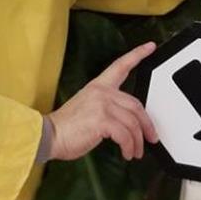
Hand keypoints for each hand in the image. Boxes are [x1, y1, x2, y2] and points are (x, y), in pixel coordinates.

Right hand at [47, 42, 158, 161]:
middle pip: (136, 104)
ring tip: (135, 151)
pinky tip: (126, 153)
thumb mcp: (88, 109)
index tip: (150, 46)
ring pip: (133, 122)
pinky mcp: (102, 120)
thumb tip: (128, 121)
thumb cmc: (66, 127)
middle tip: (151, 137)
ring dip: (137, 141)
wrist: (49, 135)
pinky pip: (125, 135)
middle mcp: (102, 92)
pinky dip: (129, 146)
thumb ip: (107, 108)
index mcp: (98, 86)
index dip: (138, 54)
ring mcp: (102, 105)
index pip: (121, 65)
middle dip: (147, 124)